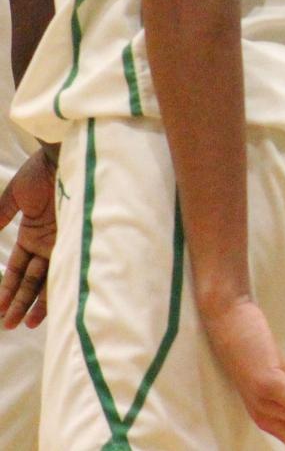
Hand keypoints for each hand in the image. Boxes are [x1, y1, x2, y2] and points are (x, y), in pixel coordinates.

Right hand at [0, 147, 55, 328]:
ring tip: (29, 324)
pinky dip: (57, 286)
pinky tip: (53, 305)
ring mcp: (63, 242)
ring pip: (48, 279)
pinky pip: (65, 267)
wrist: (66, 158)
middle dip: (21, 303)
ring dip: (37, 302)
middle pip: (32, 280)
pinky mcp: (76, 238)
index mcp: (31, 234)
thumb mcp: (14, 198)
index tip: (0, 310)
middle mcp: (48, 243)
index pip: (16, 270)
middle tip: (11, 326)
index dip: (8, 289)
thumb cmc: (40, 173)